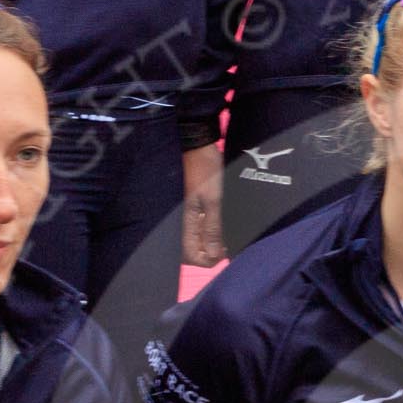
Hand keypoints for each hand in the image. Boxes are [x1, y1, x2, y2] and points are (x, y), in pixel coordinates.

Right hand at [181, 145, 225, 267]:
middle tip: (225, 245)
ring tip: (222, 235)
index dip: (211, 260)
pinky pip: (191, 226)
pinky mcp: (183, 205)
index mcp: (183, 223)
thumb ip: (213, 229)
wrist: (196, 143)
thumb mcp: (214, 200)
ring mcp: (179, 214)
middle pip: (190, 252)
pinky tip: (213, 224)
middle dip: (208, 252)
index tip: (225, 252)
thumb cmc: (205, 169)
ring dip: (206, 242)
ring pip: (190, 240)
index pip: (193, 257)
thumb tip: (215, 256)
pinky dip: (202, 230)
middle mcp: (177, 222)